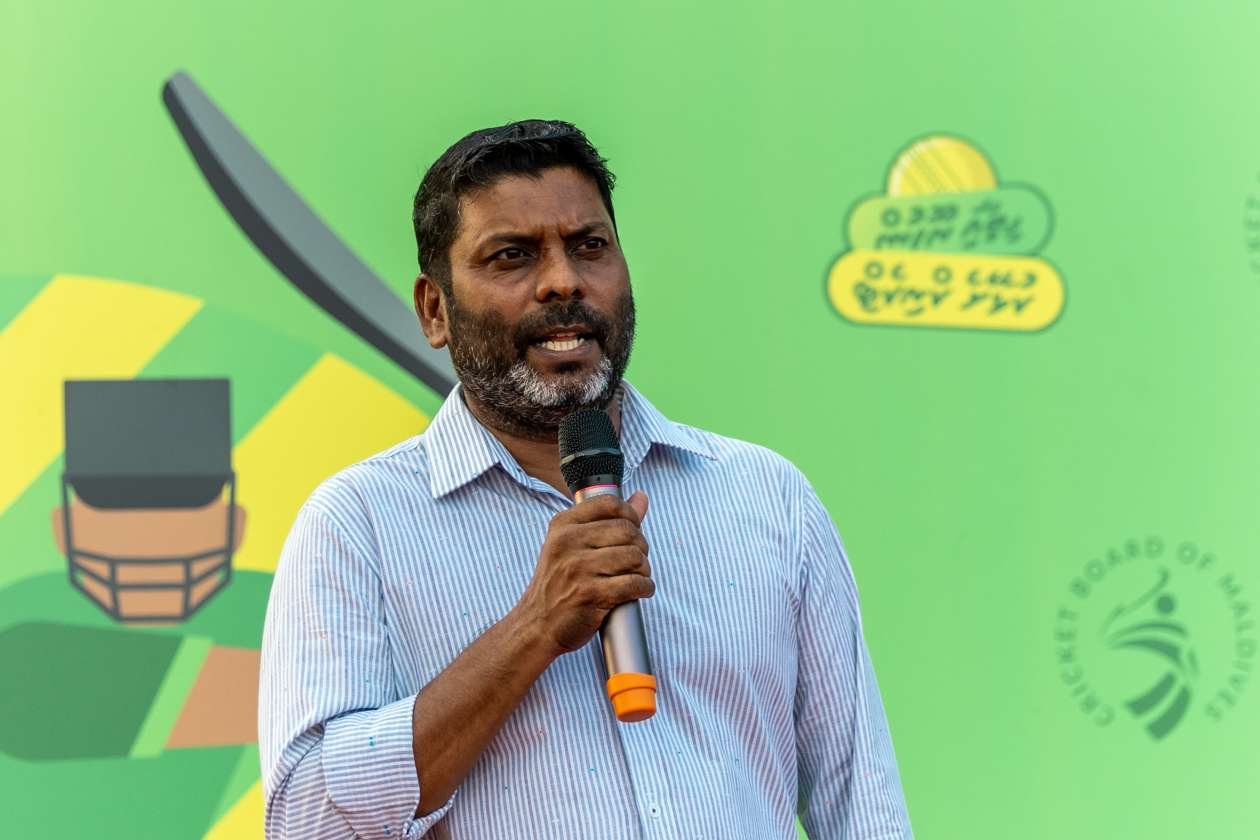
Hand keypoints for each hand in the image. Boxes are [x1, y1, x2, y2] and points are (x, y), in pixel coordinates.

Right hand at [516, 491, 652, 655]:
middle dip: (641, 546)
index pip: (610, 503)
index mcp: (563, 525)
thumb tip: (641, 497)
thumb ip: (608, 519)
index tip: (633, 529)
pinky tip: (640, 590)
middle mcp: (567, 542)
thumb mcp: (573, 544)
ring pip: (633, 556)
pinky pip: (632, 583)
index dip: (630, 515)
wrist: (537, 625)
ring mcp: (577, 568)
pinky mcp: (589, 594)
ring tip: (638, 575)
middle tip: (637, 560)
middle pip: (627, 530)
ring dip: (644, 568)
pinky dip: (644, 587)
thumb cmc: (559, 584)